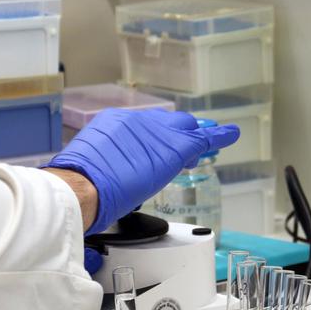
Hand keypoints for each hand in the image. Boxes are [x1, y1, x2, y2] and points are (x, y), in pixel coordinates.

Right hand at [47, 108, 239, 235]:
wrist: (82, 187)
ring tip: (215, 137)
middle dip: (179, 132)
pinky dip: (218, 136)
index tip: (159, 145)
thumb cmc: (80, 187)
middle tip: (190, 143)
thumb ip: (106, 167)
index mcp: (113, 123)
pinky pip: (202, 138)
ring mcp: (156, 132)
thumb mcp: (92, 168)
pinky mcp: (174, 147)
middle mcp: (136, 121)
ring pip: (185, 128)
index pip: (144, 126)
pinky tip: (230, 135)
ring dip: (197, 136)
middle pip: (167, 122)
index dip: (156, 136)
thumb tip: (111, 181)